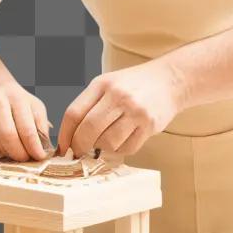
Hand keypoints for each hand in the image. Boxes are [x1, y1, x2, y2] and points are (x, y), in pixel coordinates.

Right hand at [0, 82, 50, 161]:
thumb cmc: (21, 105)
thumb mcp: (36, 110)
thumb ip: (41, 129)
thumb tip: (44, 152)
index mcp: (16, 98)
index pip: (26, 128)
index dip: (34, 147)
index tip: (40, 157)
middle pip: (8, 136)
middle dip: (20, 153)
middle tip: (27, 159)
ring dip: (9, 154)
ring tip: (17, 153)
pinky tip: (5, 149)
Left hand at [57, 59, 185, 157]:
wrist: (170, 80)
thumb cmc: (134, 85)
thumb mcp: (108, 84)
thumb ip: (89, 104)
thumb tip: (70, 136)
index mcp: (102, 84)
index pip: (74, 113)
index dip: (64, 134)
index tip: (63, 147)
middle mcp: (118, 96)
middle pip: (88, 130)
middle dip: (80, 146)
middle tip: (79, 152)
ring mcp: (135, 111)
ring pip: (108, 142)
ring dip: (102, 148)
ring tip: (104, 142)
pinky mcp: (149, 125)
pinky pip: (127, 148)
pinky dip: (119, 150)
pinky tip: (121, 141)